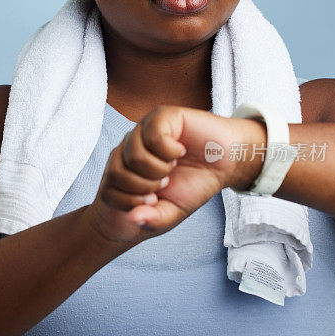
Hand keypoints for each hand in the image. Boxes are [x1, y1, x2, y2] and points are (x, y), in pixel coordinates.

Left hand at [84, 105, 264, 245]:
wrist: (226, 164)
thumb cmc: (195, 183)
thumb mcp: (172, 211)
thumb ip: (152, 219)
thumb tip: (133, 219)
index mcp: (127, 169)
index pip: (108, 190)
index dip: (130, 202)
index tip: (154, 199)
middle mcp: (130, 147)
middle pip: (117, 172)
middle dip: (145, 186)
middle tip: (165, 181)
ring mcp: (143, 130)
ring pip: (134, 155)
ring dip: (158, 169)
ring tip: (172, 166)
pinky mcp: (161, 116)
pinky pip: (152, 136)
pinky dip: (169, 150)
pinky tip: (180, 151)